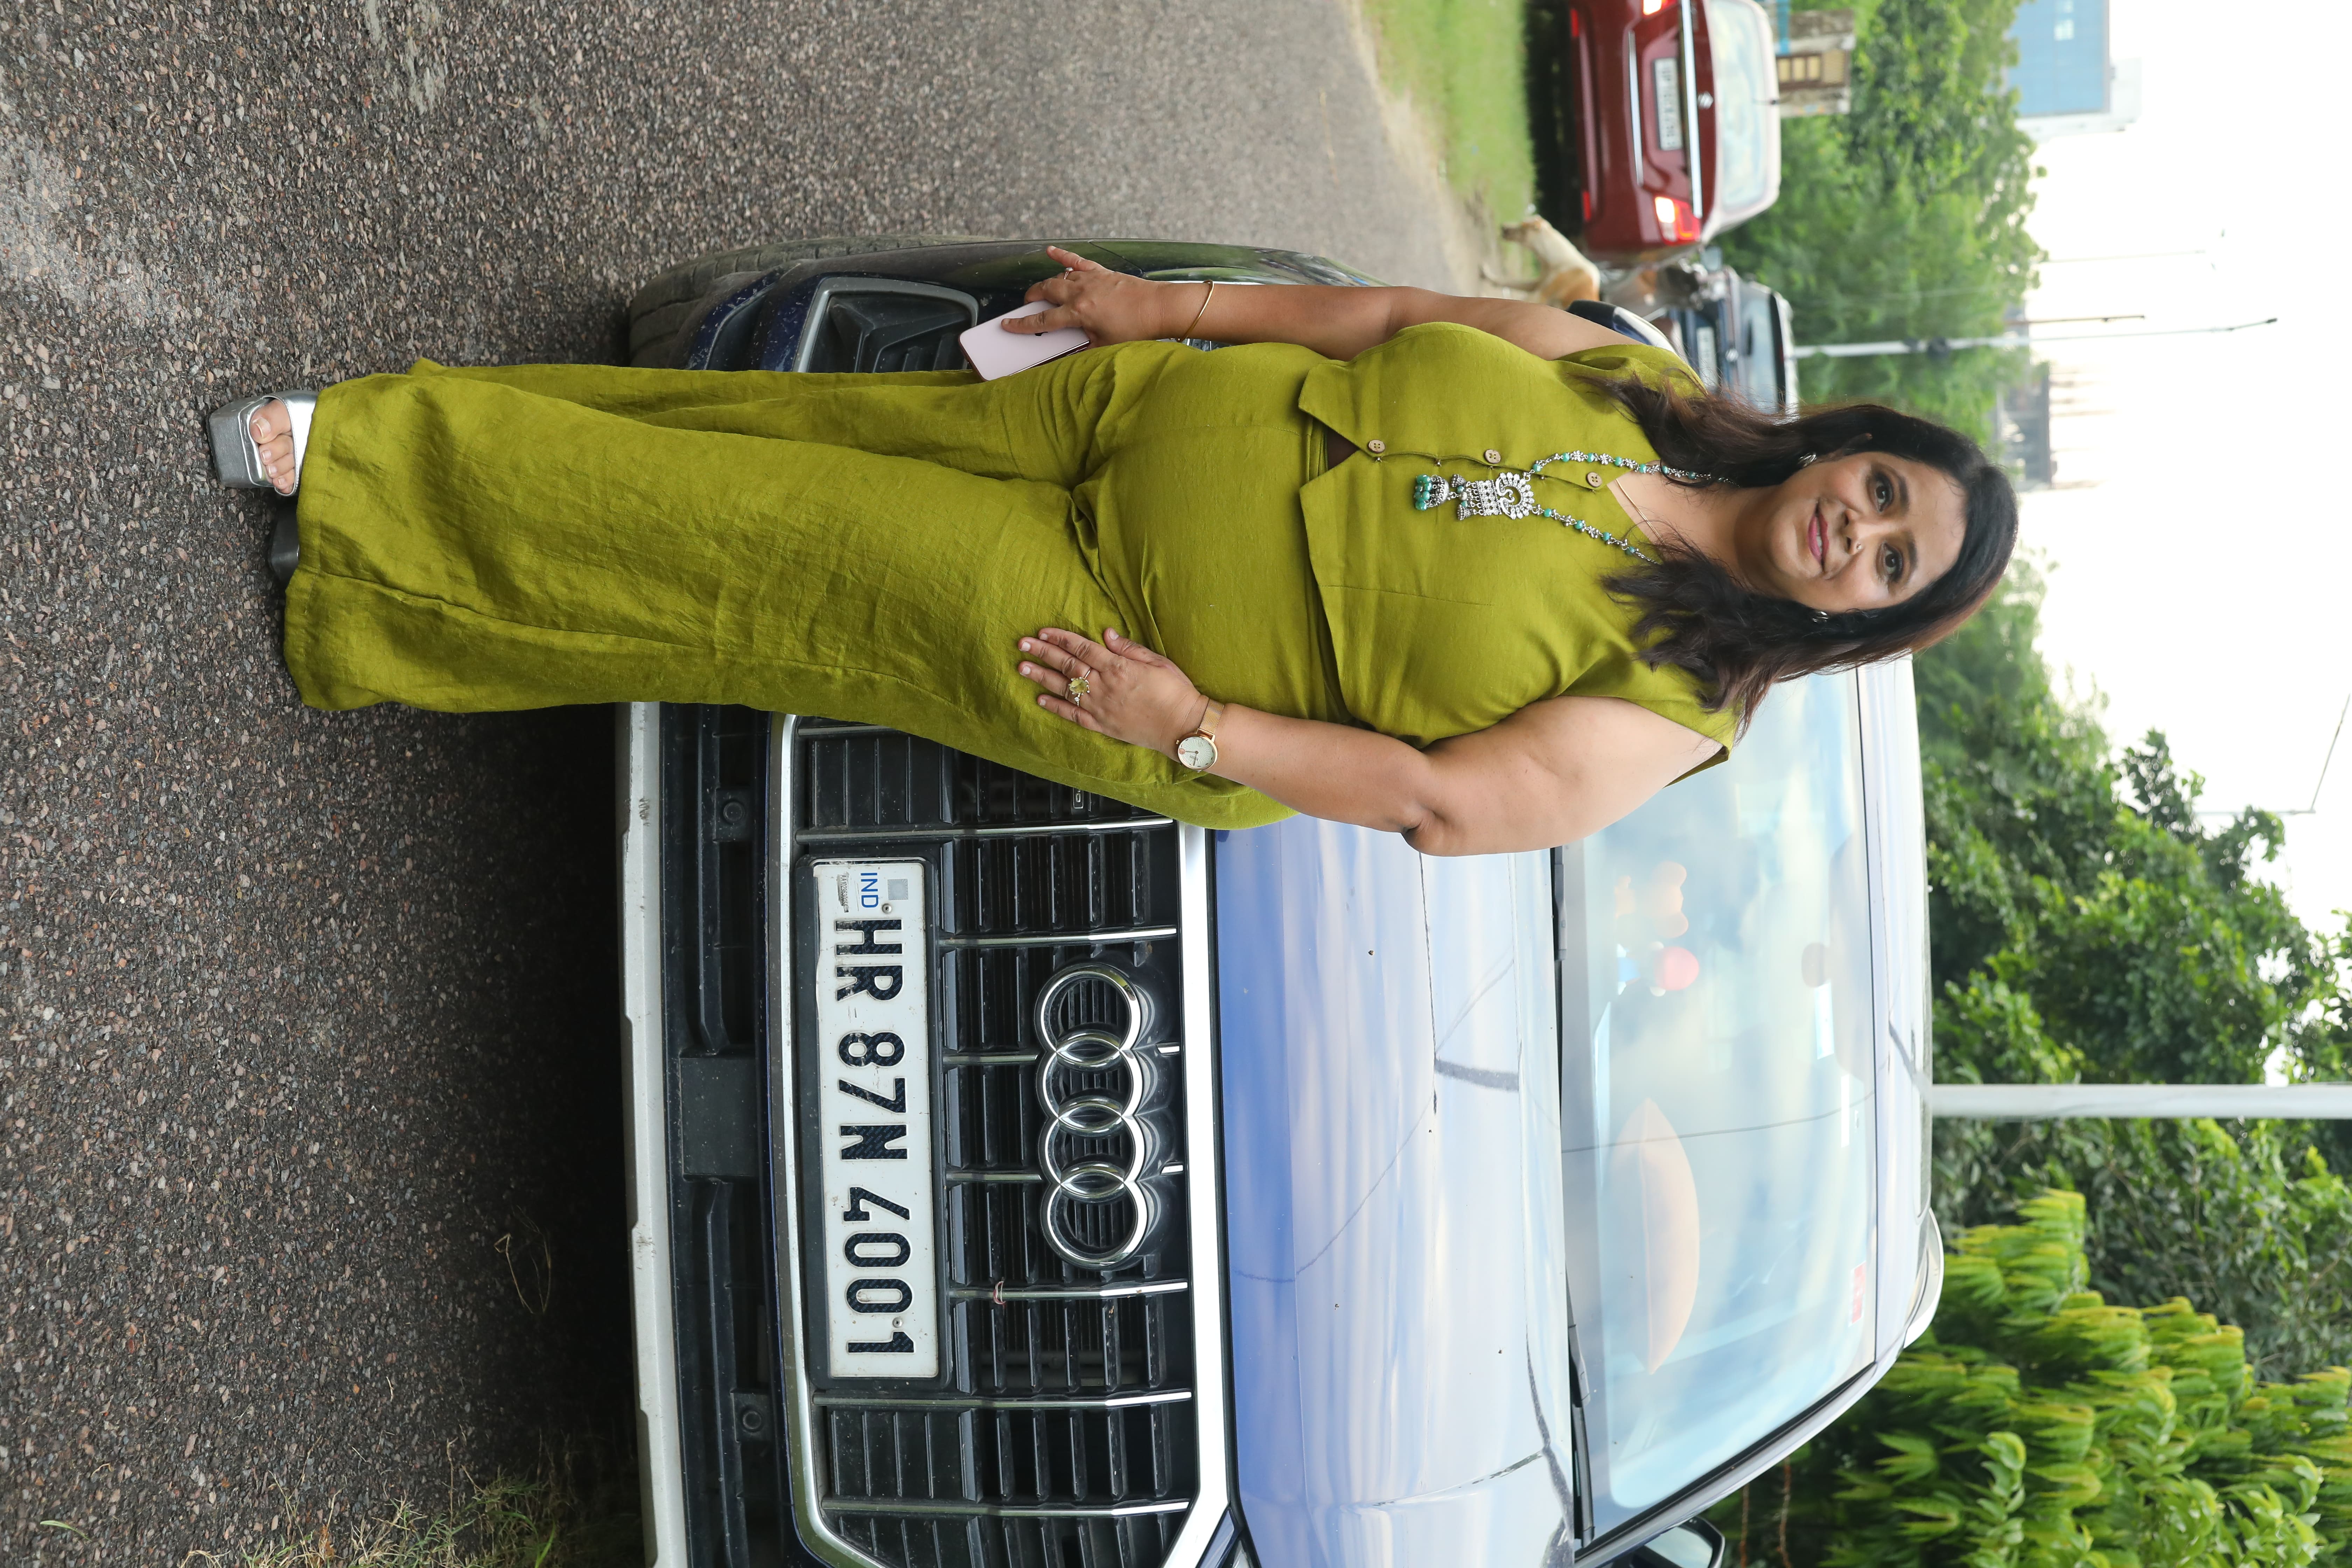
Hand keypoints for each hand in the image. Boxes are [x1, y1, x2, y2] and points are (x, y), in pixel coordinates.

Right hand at [1007, 246, 1209, 346]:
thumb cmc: (1135, 329)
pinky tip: (1050, 250)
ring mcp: (1090, 280)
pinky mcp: (1101, 272)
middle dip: (1032, 298)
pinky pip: (1077, 261)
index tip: (1008, 325)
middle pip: (1046, 292)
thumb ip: (1081, 349)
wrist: (1159, 308)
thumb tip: (1063, 356)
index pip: (1043, 320)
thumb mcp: (1105, 346)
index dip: (1023, 325)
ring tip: (1040, 292)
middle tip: (1027, 306)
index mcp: (1079, 313)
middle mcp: (1081, 293)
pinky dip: (1063, 255)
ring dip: (1046, 284)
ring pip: (1059, 277)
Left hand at [1017, 627, 1209, 759]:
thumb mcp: (1157, 661)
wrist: (1183, 725)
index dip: (1060, 638)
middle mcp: (1104, 686)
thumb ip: (1128, 648)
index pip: (1081, 648)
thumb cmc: (1175, 690)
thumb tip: (1106, 634)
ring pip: (1065, 688)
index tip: (1042, 631)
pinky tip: (1040, 699)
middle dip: (1043, 652)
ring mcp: (1101, 707)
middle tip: (1022, 643)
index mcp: (1118, 667)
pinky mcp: (1102, 725)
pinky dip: (1055, 707)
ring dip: (1042, 677)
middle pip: (1067, 665)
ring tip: (1022, 667)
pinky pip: (1073, 715)